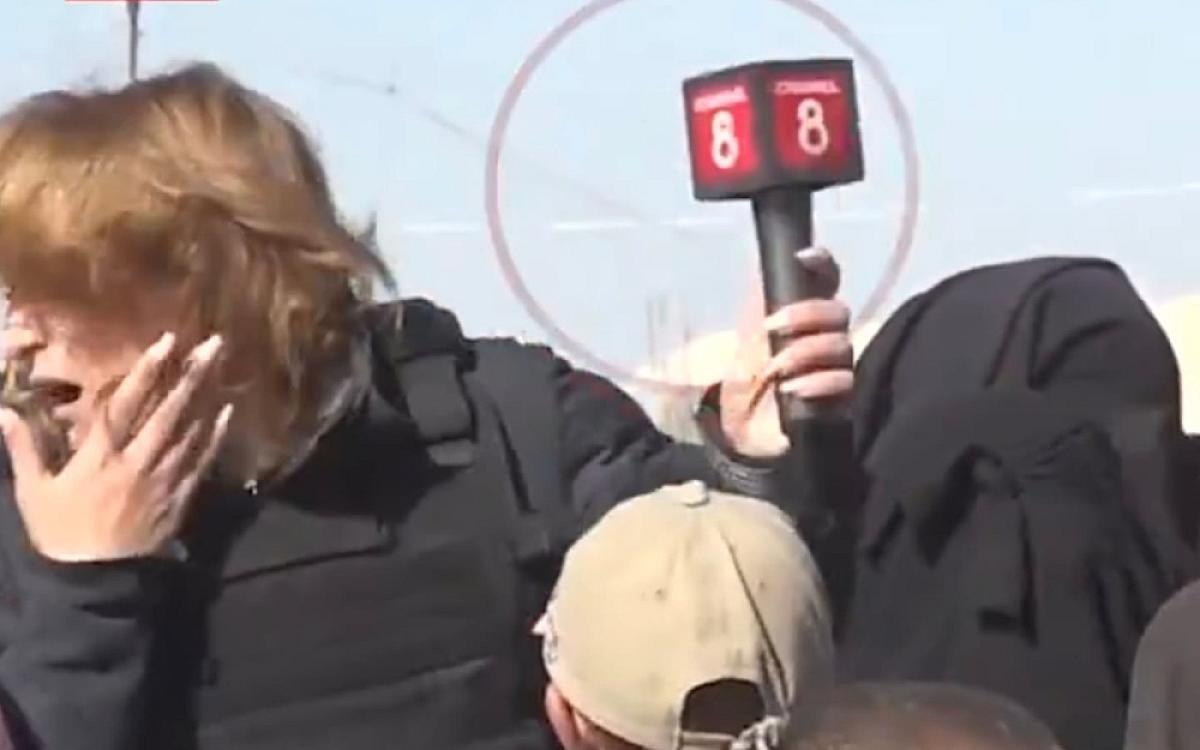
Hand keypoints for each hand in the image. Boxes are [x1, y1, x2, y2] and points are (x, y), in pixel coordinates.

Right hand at [0, 333, 232, 561]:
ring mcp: (163, 479)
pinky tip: (226, 414)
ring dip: (206, 397)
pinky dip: (214, 437)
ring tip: (220, 366)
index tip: (166, 342)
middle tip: (214, 344)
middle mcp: (137, 460)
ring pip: (189, 430)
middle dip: (191, 374)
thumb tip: (3, 411)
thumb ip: (24, 448)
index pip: (126, 403)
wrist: (95, 581)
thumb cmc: (60, 533)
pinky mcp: (179, 498)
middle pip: (169, 410)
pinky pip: (201, 462)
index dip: (146, 370)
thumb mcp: (34, 490)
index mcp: (100, 455)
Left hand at [719, 247, 853, 457]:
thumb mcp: (746, 330)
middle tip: (773, 327)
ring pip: (842, 346)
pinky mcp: (840, 399)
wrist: (741, 422)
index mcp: (806, 313)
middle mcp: (827, 335)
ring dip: (805, 352)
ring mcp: (835, 366)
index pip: (827, 279)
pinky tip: (793, 388)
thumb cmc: (748, 371)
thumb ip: (759, 298)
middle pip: (839, 312)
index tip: (805, 258)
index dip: (822, 264)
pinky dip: (817, 383)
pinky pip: (843, 383)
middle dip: (807, 314)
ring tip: (776, 367)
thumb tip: (765, 262)